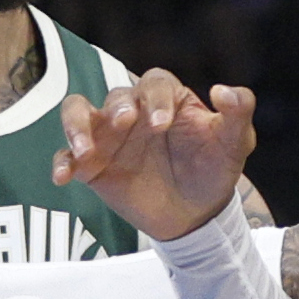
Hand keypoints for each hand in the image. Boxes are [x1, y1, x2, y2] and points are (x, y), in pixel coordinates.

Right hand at [56, 69, 256, 240]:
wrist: (195, 215)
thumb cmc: (213, 170)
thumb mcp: (234, 144)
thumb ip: (238, 114)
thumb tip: (225, 90)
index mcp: (167, 99)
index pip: (155, 82)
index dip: (156, 98)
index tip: (162, 124)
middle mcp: (134, 111)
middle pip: (115, 94)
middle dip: (118, 107)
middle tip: (125, 123)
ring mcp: (108, 136)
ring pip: (78, 112)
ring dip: (76, 125)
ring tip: (83, 149)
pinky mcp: (91, 165)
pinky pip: (67, 156)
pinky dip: (61, 162)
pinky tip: (63, 178)